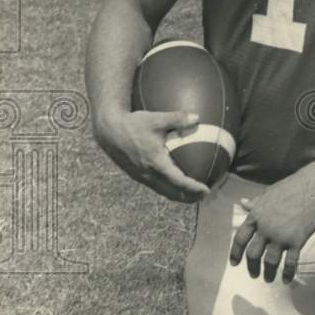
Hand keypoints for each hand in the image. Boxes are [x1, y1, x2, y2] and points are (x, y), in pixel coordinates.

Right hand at [94, 109, 208, 202]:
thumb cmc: (132, 124)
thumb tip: (197, 117)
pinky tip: (175, 182)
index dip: (193, 188)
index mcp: (156, 164)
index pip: (178, 182)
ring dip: (179, 195)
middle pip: (173, 193)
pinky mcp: (137, 175)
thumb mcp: (156, 119)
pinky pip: (156, 186)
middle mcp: (148, 174)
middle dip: (189, 197)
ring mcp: (142, 177)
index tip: (206, 190)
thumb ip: (177, 119)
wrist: (108, 131)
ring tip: (193, 193)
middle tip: (204, 195)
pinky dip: (169, 189)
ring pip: (163, 192)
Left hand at [229, 171, 314, 282]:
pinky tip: (286, 279)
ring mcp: (280, 236)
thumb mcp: (267, 194)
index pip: (240, 238)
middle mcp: (265, 228)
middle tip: (253, 274)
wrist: (311, 189)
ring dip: (267, 273)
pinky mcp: (296, 241)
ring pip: (269, 261)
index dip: (235, 252)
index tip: (234, 262)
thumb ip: (254, 203)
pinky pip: (290, 262)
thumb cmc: (291, 189)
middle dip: (251, 267)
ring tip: (268, 279)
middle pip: (253, 254)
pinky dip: (287, 273)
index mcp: (256, 216)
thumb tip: (242, 202)